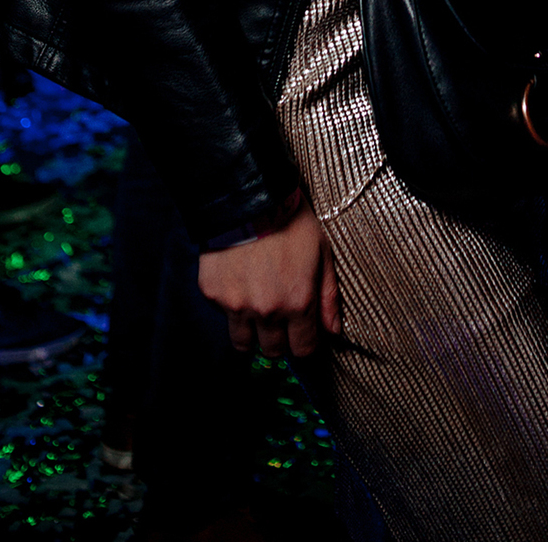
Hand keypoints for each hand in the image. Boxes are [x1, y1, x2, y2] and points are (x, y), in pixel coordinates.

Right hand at [198, 199, 340, 358]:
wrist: (250, 198)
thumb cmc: (291, 221)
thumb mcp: (322, 253)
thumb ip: (328, 296)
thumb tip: (333, 331)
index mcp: (298, 303)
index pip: (303, 349)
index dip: (304, 344)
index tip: (302, 335)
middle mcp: (267, 311)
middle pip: (273, 351)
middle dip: (280, 340)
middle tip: (280, 321)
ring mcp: (237, 305)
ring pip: (244, 343)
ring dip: (253, 334)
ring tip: (257, 312)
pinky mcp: (214, 295)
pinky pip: (224, 315)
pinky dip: (232, 307)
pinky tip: (239, 284)